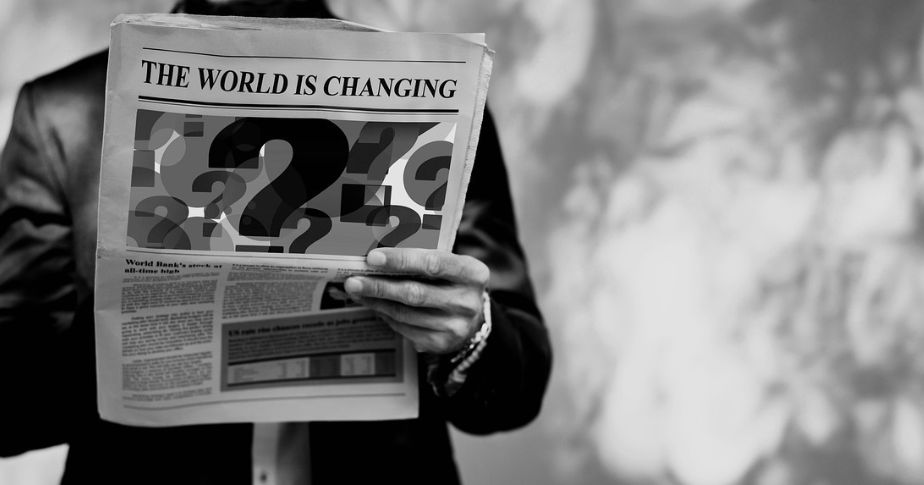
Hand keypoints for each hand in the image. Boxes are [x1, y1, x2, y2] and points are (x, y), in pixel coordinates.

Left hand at [344, 248, 488, 354]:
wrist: (473, 319)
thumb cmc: (453, 282)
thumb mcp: (450, 265)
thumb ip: (422, 257)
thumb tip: (377, 255)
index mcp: (473, 273)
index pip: (434, 263)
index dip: (401, 260)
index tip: (373, 257)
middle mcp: (467, 301)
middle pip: (416, 293)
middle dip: (380, 285)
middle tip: (354, 279)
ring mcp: (455, 326)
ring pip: (405, 313)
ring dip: (376, 301)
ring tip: (356, 291)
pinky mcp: (441, 343)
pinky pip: (404, 328)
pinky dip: (385, 315)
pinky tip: (373, 304)